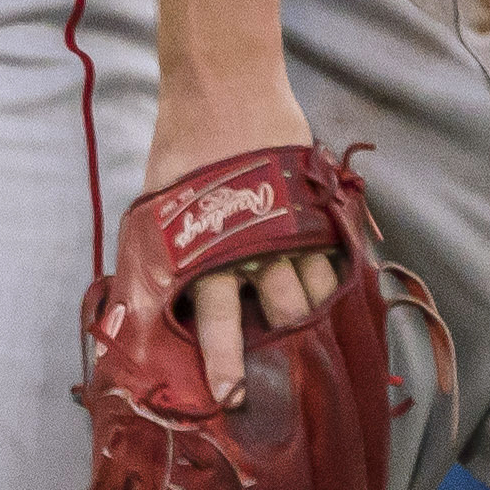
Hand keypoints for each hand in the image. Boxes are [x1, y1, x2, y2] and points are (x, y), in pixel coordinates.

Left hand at [144, 71, 332, 410]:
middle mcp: (251, 252)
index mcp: (204, 254)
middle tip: (290, 384)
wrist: (225, 92)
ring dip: (314, 323)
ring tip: (318, 345)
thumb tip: (146, 303)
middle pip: (278, 320)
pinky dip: (341, 287)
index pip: (215, 323)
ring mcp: (292, 235)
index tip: (230, 397)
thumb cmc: (183, 153)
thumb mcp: (158, 209)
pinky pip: (339, 265)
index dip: (223, 363)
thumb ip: (163, 256)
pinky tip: (344, 305)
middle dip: (285, 355)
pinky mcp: (321, 215)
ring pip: (314, 298)